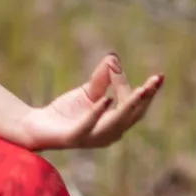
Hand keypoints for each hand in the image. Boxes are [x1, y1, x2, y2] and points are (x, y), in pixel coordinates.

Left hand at [21, 53, 162, 150]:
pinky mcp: (76, 137)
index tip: (128, 68)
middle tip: (157, 79)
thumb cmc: (67, 112)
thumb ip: (103, 78)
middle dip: (147, 97)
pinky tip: (106, 98)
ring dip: (130, 105)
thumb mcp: (89, 92)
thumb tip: (114, 58)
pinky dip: (99, 111)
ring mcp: (94, 137)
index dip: (137, 88)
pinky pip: (90, 124)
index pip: (134, 106)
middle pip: (134, 115)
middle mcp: (110, 133)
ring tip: (141, 90)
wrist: (38, 127)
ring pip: (118, 122)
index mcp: (116, 123)